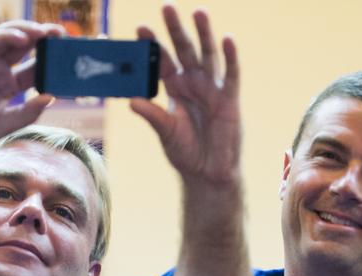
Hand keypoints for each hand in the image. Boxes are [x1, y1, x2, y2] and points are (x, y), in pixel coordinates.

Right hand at [0, 21, 61, 163]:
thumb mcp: (3, 124)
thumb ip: (26, 112)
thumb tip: (50, 96)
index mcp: (9, 86)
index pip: (37, 69)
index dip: (55, 63)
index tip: (74, 61)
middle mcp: (0, 70)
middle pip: (29, 48)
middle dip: (47, 40)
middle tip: (66, 38)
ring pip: (12, 38)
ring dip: (30, 32)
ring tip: (48, 33)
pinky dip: (8, 36)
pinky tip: (23, 38)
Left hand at [131, 5, 241, 188]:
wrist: (207, 173)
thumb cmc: (185, 151)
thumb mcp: (165, 131)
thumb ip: (151, 114)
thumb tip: (131, 101)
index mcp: (175, 88)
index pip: (162, 61)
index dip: (153, 45)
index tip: (140, 28)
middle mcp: (193, 83)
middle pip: (184, 50)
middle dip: (175, 30)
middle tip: (166, 7)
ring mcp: (212, 88)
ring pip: (207, 56)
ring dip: (203, 35)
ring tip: (197, 13)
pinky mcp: (229, 98)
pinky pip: (231, 74)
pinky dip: (230, 57)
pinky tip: (228, 39)